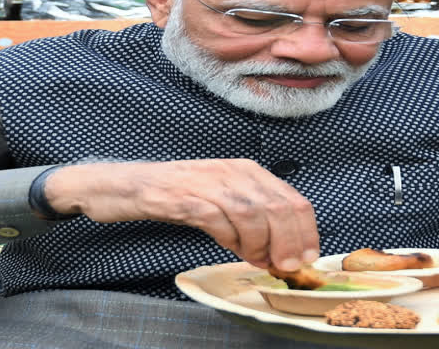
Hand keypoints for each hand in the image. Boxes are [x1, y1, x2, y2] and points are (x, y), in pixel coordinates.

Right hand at [45, 159, 319, 270]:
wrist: (131, 183)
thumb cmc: (182, 194)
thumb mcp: (226, 201)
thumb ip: (254, 223)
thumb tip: (278, 254)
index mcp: (250, 171)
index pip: (293, 200)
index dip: (306, 232)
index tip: (307, 257)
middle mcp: (234, 172)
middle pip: (278, 207)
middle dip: (288, 243)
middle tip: (285, 266)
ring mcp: (209, 183)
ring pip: (252, 213)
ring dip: (260, 243)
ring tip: (255, 258)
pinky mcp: (184, 197)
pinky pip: (216, 218)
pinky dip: (229, 238)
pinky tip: (232, 248)